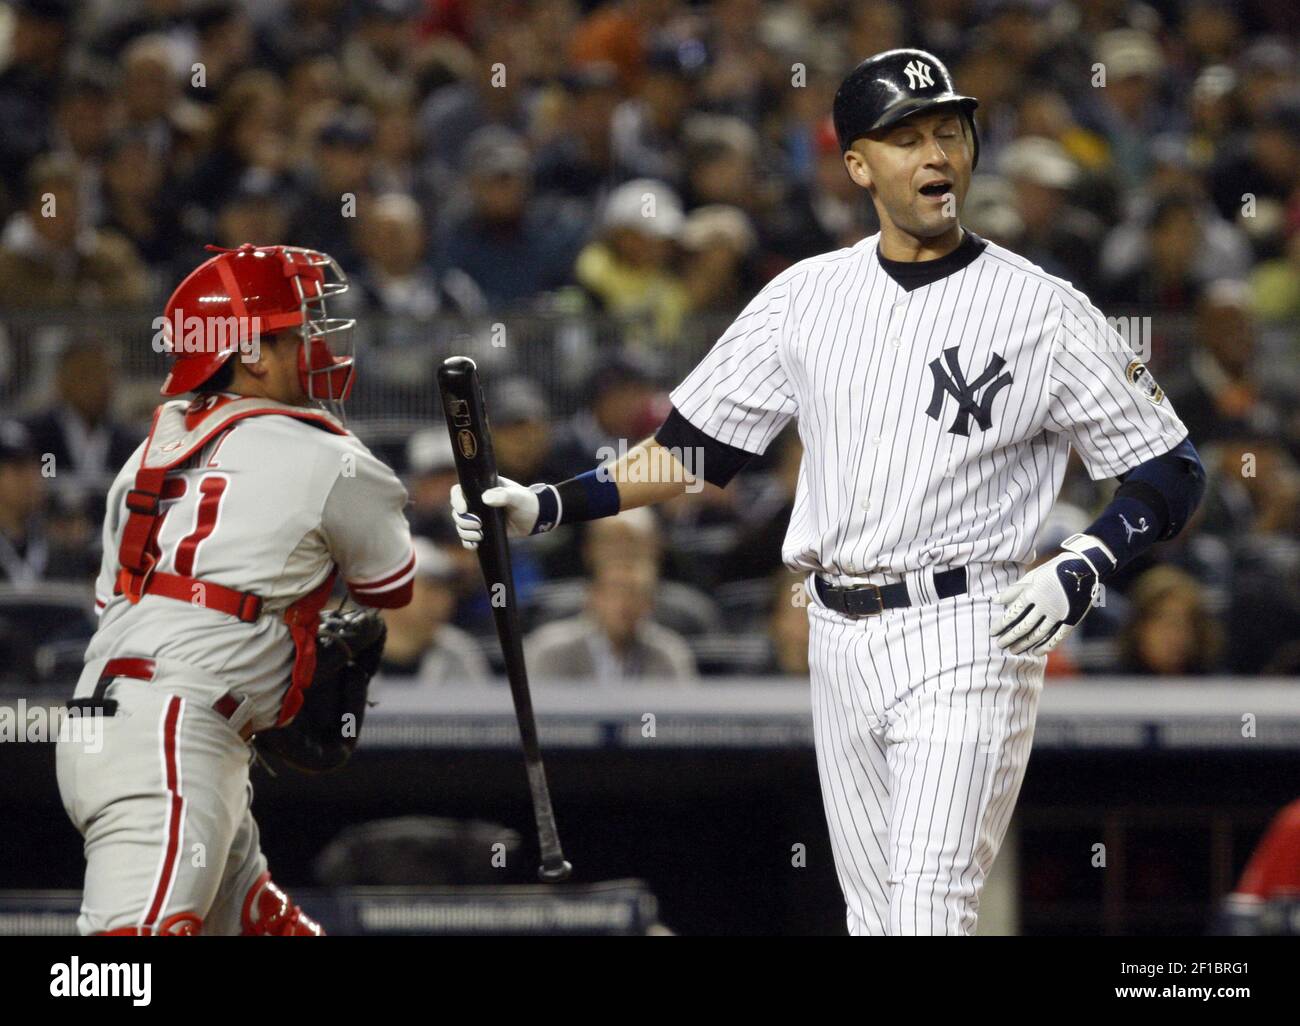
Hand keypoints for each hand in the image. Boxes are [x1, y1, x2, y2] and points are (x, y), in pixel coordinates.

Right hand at [450, 477, 539, 548]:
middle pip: (457, 512)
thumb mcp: (517, 496)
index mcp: (481, 489)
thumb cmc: (526, 502)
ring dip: (465, 532)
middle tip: (478, 525)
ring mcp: (479, 518)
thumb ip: (503, 495)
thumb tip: (486, 498)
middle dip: (463, 521)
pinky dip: (468, 542)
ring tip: (479, 535)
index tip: (464, 510)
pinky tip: (474, 545)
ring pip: (461, 526)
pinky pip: (467, 538)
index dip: (457, 500)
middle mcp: (476, 503)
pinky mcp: (482, 531)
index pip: (459, 491)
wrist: (535, 518)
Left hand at [991, 534, 1114, 654]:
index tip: (993, 632)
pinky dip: (1045, 647)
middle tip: (999, 645)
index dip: (1001, 625)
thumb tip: (995, 601)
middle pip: (1023, 627)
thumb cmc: (1054, 570)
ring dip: (1024, 644)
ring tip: (1013, 650)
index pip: (1012, 613)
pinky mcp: (1071, 620)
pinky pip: (1056, 637)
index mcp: (1033, 593)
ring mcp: (1059, 614)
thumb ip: (1014, 590)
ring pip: (1038, 635)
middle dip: (1009, 638)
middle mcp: (1044, 605)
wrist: (1086, 567)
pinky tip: (1035, 652)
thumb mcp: (1033, 576)